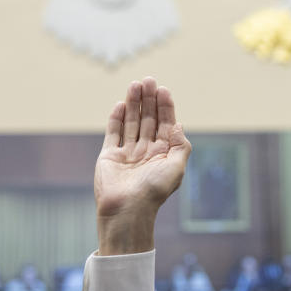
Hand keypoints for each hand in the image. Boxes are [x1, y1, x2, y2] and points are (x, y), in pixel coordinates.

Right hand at [93, 77, 190, 254]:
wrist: (127, 210)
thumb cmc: (154, 192)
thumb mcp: (176, 168)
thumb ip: (181, 145)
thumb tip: (179, 124)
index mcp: (163, 154)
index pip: (165, 124)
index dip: (165, 106)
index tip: (163, 89)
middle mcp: (146, 151)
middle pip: (148, 119)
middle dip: (148, 100)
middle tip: (147, 80)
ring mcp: (127, 152)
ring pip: (131, 122)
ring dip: (133, 103)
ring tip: (134, 84)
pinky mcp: (109, 156)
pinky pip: (113, 133)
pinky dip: (116, 118)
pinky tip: (120, 104)